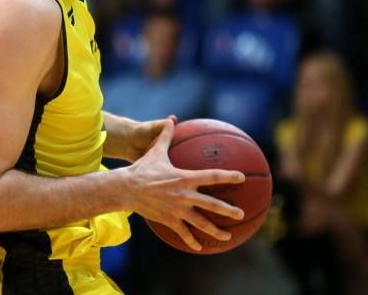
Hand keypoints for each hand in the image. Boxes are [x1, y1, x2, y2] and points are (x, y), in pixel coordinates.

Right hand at [125, 119, 245, 251]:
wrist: (126, 188)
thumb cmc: (141, 169)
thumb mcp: (155, 151)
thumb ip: (166, 137)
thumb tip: (171, 120)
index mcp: (184, 178)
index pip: (211, 176)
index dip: (228, 176)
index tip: (241, 177)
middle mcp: (184, 195)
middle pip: (212, 205)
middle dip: (229, 210)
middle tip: (241, 214)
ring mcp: (177, 210)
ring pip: (201, 223)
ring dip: (216, 231)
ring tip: (228, 236)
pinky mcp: (168, 220)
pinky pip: (183, 233)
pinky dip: (192, 241)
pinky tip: (199, 247)